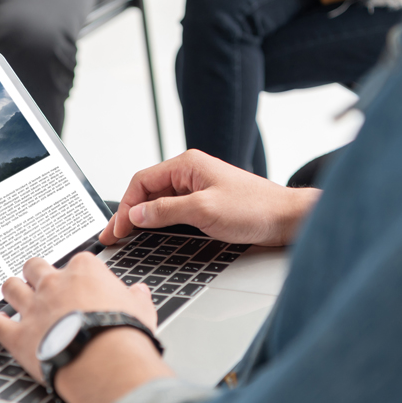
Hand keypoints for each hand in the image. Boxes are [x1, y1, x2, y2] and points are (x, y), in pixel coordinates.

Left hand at [0, 253, 172, 402]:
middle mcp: (54, 284)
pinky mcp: (18, 335)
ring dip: (12, 291)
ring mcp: (33, 308)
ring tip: (13, 294)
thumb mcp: (140, 309)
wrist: (104, 359)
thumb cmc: (123, 332)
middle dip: (35, 273)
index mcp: (83, 271)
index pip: (76, 262)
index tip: (80, 282)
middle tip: (40, 281)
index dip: (77, 273)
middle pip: (35, 266)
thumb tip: (140, 292)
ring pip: (11, 288)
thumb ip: (136, 297)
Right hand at [99, 150, 320, 246]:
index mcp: (187, 165)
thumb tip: (137, 214)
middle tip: (114, 236)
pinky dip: (159, 221)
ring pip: (160, 201)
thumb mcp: (204, 211)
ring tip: (127, 237)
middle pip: (148, 191)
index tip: (117, 230)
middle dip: (129, 213)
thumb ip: (166, 211)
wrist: (287, 218)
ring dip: (143, 218)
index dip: (125, 206)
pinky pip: (174, 209)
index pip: (142, 182)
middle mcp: (190, 172)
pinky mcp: (206, 202)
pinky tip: (152, 234)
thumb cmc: (254, 209)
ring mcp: (198, 187)